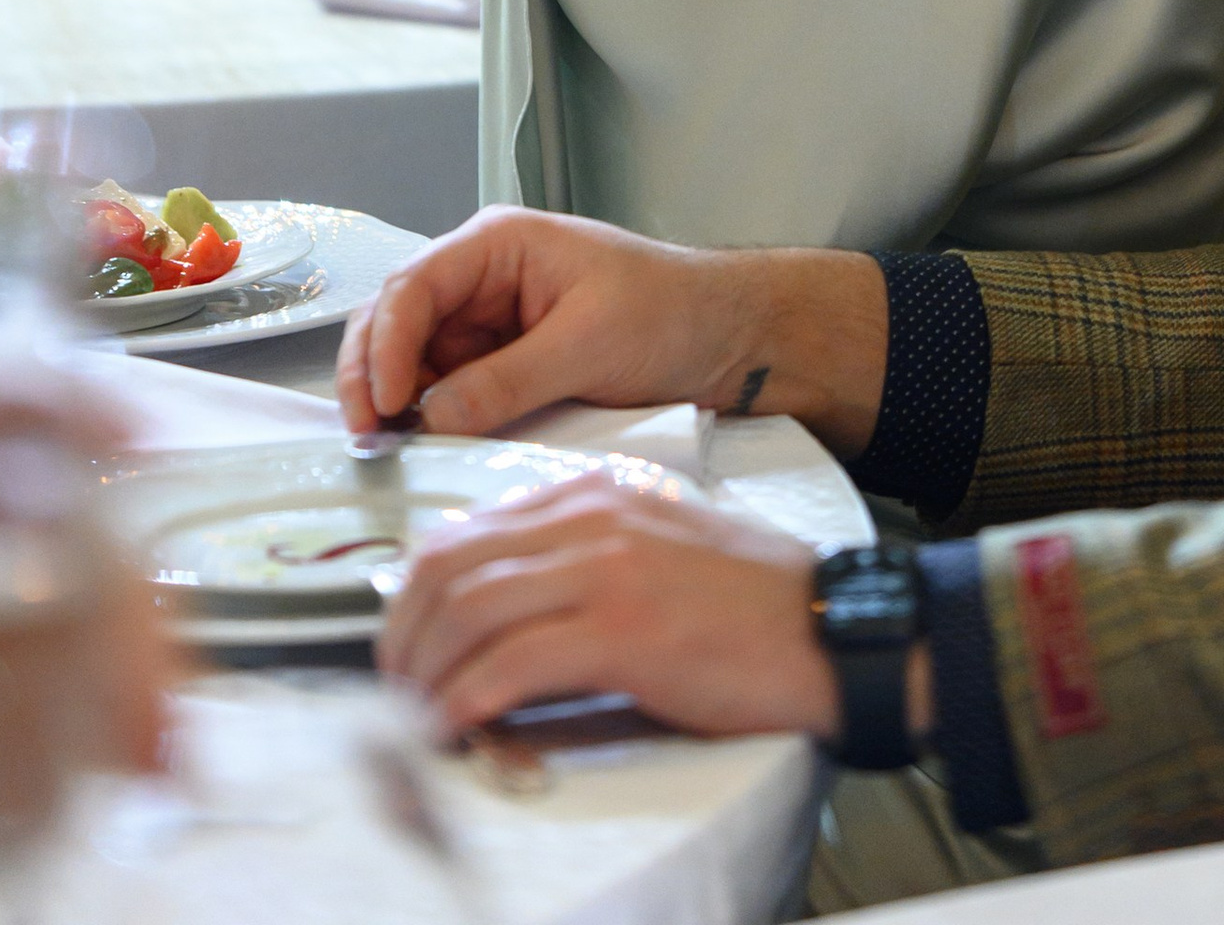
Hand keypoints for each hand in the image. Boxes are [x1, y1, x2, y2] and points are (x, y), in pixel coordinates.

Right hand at [337, 204, 886, 457]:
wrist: (727, 341)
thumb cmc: (670, 314)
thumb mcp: (588, 345)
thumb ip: (505, 381)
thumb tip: (429, 419)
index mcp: (499, 244)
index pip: (416, 285)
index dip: (387, 344)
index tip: (385, 403)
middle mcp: (481, 280)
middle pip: (396, 321)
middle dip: (372, 375)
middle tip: (368, 439)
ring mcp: (487, 326)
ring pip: (412, 362)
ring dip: (393, 403)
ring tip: (386, 454)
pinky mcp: (500, 368)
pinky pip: (445, 392)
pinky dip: (426, 420)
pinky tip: (421, 452)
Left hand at [380, 473, 834, 739]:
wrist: (830, 625)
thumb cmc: (752, 601)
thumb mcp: (656, 549)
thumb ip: (584, 557)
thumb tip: (508, 608)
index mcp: (595, 495)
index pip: (467, 527)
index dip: (416, 591)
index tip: (405, 641)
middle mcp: (590, 518)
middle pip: (450, 565)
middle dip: (402, 635)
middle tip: (394, 689)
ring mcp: (606, 569)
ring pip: (469, 611)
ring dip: (425, 675)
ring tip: (413, 720)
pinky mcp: (623, 630)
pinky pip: (513, 662)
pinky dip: (466, 701)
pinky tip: (455, 728)